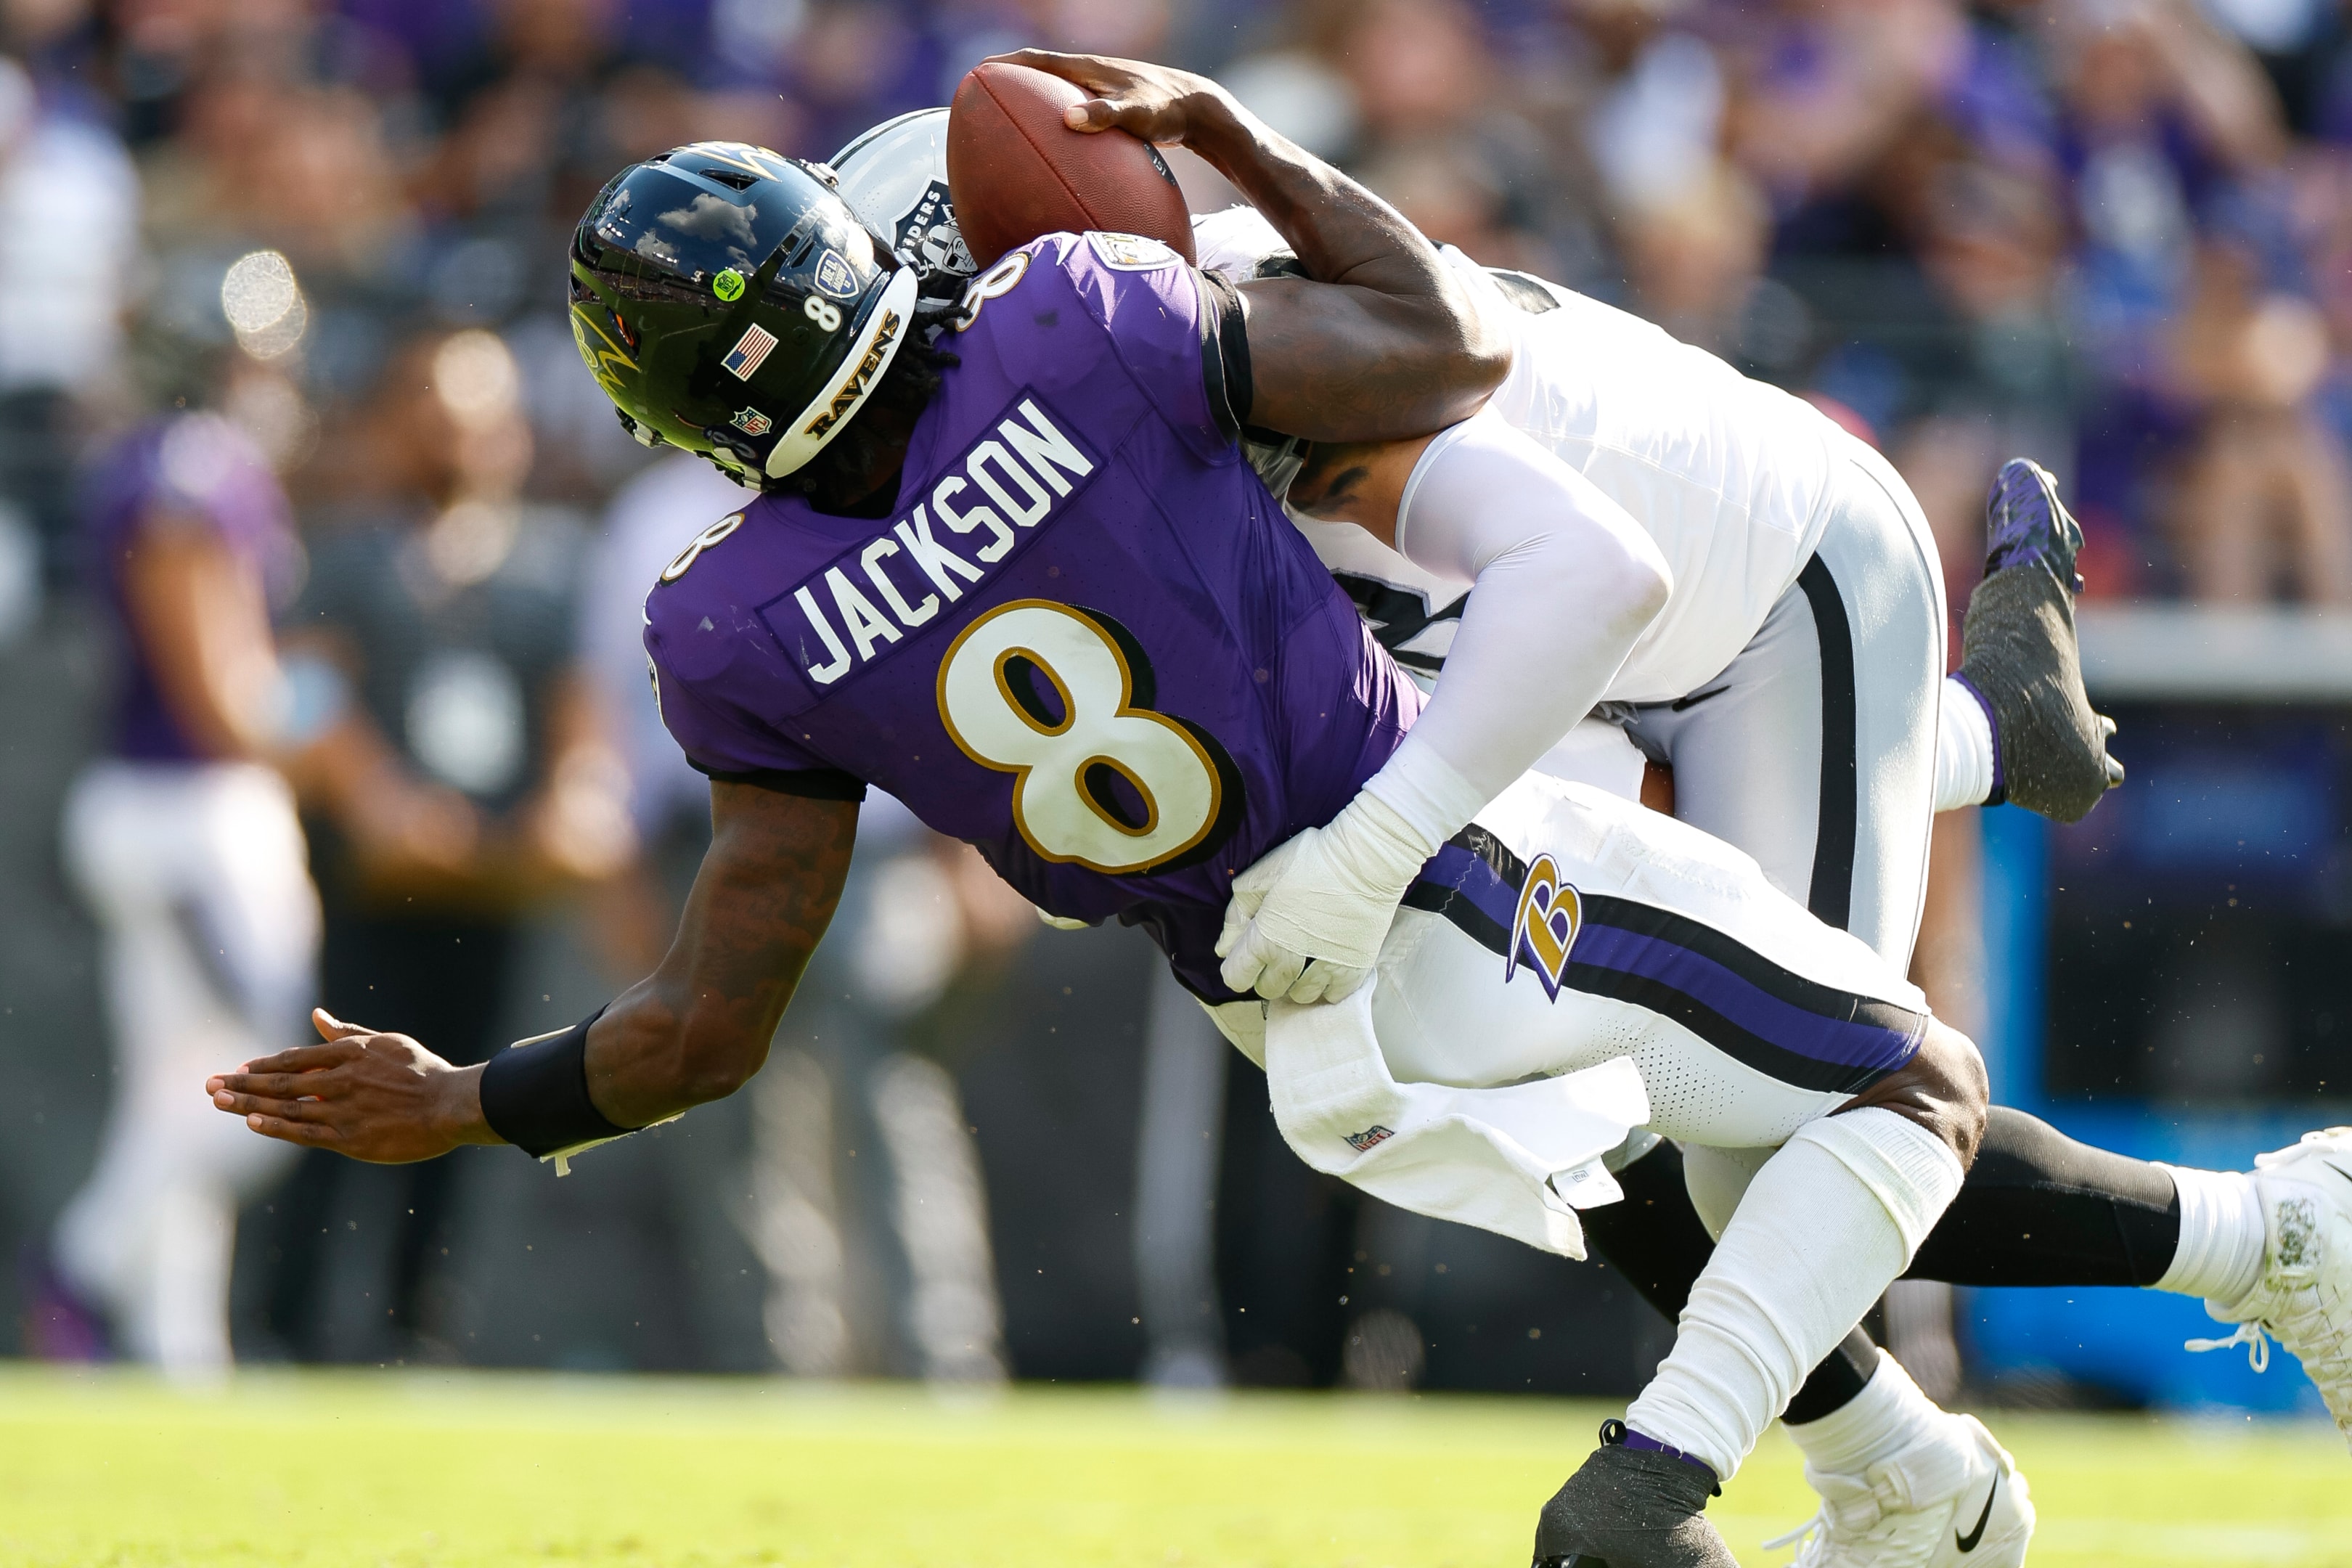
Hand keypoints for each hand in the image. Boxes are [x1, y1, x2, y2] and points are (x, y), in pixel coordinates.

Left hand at [206, 1009, 498, 1162]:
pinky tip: (252, 1121)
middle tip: (209, 1085)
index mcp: (350, 1054)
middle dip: (242, 1083)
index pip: (295, 1059)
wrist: (452, 1104)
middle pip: (281, 1082)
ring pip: (286, 1106)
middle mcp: (341, 1079)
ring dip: (248, 1103)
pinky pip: (305, 1131)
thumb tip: (318, 1015)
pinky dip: (276, 1126)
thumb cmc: (423, 1072)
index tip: (238, 1069)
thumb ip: (347, 1033)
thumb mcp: (386, 1043)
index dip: (263, 1066)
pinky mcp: (350, 1137)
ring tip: (218, 1101)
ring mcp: (344, 1109)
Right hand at [984, 49, 1245, 151]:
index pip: (1037, 61)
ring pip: (1054, 94)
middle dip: (1010, 82)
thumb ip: (1103, 115)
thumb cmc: (1166, 109)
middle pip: (1039, 74)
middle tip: (982, 97)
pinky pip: (1071, 112)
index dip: (1006, 64)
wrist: (1197, 109)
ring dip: (1030, 103)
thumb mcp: (1135, 113)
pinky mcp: (1108, 107)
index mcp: (1088, 68)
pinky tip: (1050, 147)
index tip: (979, 72)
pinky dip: (1053, 122)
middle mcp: (1089, 74)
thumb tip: (1068, 120)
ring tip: (1006, 123)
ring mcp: (1098, 90)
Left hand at [1216, 830, 1341, 1001]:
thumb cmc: (1313, 859)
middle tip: (1280, 949)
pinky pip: (1333, 996)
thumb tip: (1224, 946)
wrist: (1367, 860)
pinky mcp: (1353, 971)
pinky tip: (1329, 965)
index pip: (1236, 978)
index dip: (1238, 966)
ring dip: (1298, 982)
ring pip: (1301, 996)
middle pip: (1268, 990)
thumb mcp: (1263, 874)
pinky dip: (1328, 986)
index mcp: (1264, 938)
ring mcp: (1324, 970)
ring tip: (1306, 959)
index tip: (1249, 952)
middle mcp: (1291, 962)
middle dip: (1268, 974)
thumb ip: (1238, 911)